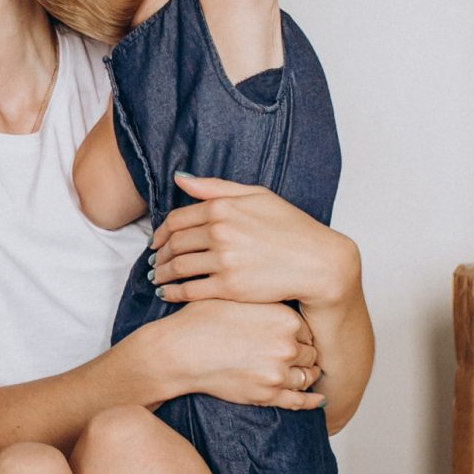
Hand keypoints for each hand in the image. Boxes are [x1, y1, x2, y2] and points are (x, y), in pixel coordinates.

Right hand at [141, 299, 324, 409]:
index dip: (301, 334)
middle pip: (311, 353)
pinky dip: (311, 401)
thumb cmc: (202, 320)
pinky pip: (299, 401)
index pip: (308, 329)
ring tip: (305, 374)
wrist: (180, 350)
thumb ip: (264, 300)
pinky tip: (318, 399)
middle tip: (296, 355)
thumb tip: (280, 294)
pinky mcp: (268, 395)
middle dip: (304, 354)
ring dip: (306, 375)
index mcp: (285, 318)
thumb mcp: (238, 298)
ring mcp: (279, 372)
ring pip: (307, 376)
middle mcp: (288, 345)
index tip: (294, 337)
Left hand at [149, 173, 360, 308]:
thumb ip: (216, 187)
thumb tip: (180, 179)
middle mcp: (220, 232)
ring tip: (158, 278)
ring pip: (178, 267)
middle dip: (159, 254)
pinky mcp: (229, 288)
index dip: (162, 232)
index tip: (157, 241)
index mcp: (223, 208)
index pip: (177, 219)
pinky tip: (167, 294)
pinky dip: (173, 293)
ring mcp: (224, 261)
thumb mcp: (257, 196)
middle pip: (174, 244)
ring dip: (161, 274)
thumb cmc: (292, 227)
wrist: (318, 262)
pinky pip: (189, 291)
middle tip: (154, 261)